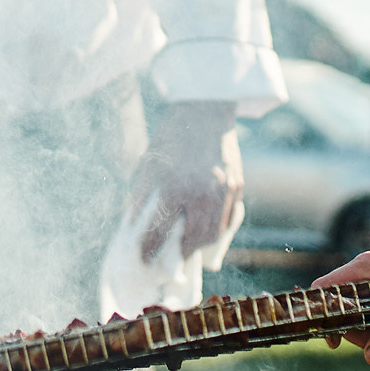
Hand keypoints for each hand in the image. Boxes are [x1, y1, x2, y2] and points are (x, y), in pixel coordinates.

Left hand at [132, 101, 243, 258]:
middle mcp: (200, 193)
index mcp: (173, 187)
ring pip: (213, 234)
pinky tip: (205, 230)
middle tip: (168, 259)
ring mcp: (222, 191)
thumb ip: (140, 195)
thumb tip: (133, 223)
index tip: (143, 260)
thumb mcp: (149, 164)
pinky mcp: (236, 186)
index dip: (149, 249)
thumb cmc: (172, 136)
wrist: (205, 110)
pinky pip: (227, 219)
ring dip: (199, 246)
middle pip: (191, 240)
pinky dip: (216, 230)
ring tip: (187, 248)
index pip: (159, 231)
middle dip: (178, 254)